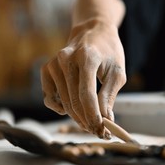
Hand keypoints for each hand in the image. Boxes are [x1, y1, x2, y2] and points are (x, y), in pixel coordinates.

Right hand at [41, 18, 125, 137]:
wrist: (92, 31)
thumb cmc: (109, 52)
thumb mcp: (117, 72)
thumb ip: (109, 96)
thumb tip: (106, 120)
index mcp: (87, 58)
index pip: (87, 96)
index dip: (94, 117)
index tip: (102, 131)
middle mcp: (66, 59)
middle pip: (74, 102)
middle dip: (87, 121)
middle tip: (99, 132)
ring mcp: (54, 64)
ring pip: (63, 102)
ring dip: (77, 118)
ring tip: (90, 123)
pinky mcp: (47, 69)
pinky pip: (49, 97)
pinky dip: (60, 108)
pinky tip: (71, 109)